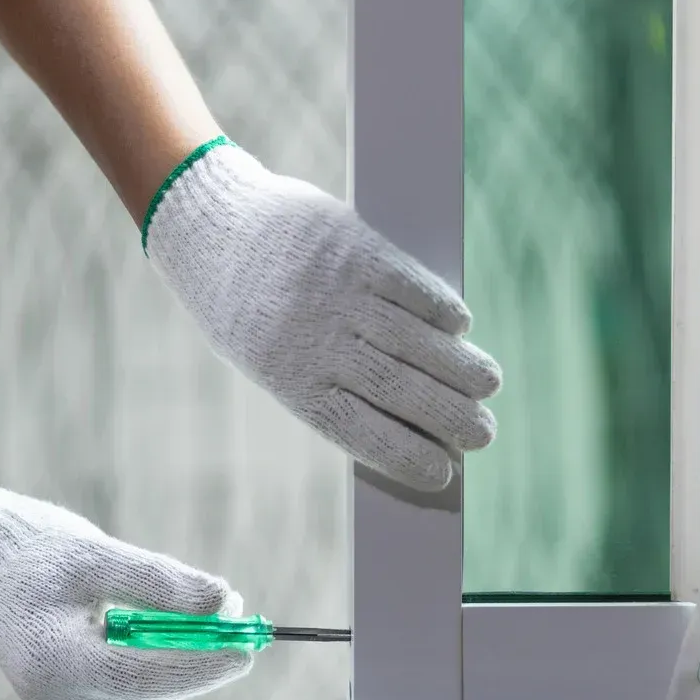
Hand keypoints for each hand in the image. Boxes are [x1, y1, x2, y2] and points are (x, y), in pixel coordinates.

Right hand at [0, 487, 251, 699]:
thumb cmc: (30, 552)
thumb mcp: (101, 558)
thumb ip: (163, 584)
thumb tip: (224, 604)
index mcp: (59, 665)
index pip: (150, 679)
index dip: (205, 664)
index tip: (246, 646)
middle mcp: (59, 696)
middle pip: (153, 693)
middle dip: (199, 658)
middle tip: (234, 618)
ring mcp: (63, 699)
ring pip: (146, 694)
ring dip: (181, 659)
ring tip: (201, 615)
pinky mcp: (71, 690)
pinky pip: (130, 687)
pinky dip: (157, 660)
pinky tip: (164, 626)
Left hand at [145, 139, 502, 491]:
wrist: (209, 227)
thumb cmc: (244, 305)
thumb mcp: (267, 357)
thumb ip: (325, 384)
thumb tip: (400, 419)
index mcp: (291, 380)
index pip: (362, 433)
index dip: (408, 456)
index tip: (446, 472)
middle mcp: (317, 341)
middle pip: (399, 391)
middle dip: (451, 417)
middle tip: (484, 434)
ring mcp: (338, 294)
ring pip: (415, 341)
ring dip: (460, 368)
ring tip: (489, 385)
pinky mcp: (354, 249)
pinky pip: (409, 287)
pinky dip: (441, 310)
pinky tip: (461, 327)